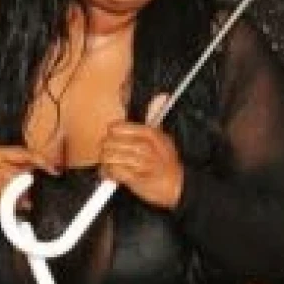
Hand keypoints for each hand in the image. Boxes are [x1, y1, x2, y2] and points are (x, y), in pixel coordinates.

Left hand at [99, 94, 183, 208]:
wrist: (178, 187)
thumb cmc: (167, 165)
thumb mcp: (164, 138)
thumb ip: (156, 119)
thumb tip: (162, 97)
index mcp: (150, 134)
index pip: (117, 128)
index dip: (111, 135)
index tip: (113, 140)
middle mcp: (144, 147)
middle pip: (110, 143)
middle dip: (106, 150)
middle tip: (108, 155)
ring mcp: (140, 163)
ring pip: (109, 157)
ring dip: (106, 163)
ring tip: (109, 166)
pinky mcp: (135, 179)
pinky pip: (113, 172)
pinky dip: (108, 174)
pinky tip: (111, 175)